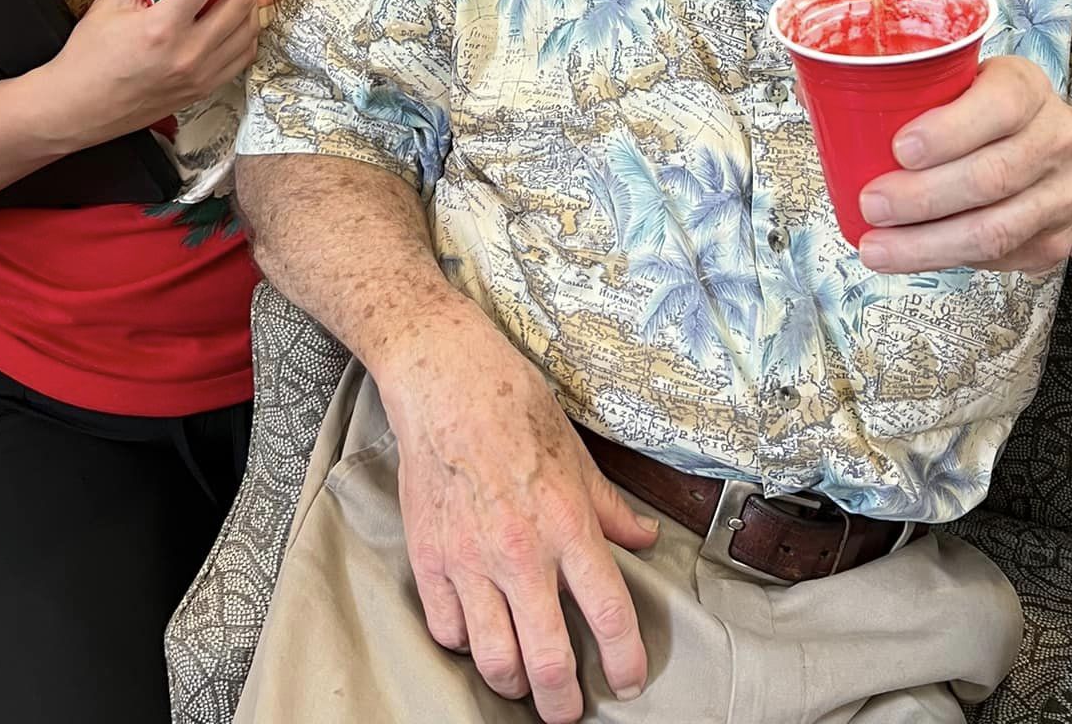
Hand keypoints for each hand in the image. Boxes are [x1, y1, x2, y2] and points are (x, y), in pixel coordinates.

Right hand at [35, 0, 260, 142]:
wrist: (76, 110)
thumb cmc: (87, 59)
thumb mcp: (107, 3)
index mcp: (161, 28)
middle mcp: (187, 53)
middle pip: (241, 0)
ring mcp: (199, 75)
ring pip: (249, 29)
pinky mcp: (203, 90)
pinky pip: (243, 56)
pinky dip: (247, 32)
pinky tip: (237, 17)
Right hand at [380, 303, 658, 721]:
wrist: (447, 380)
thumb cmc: (514, 407)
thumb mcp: (577, 455)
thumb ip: (610, 508)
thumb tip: (643, 539)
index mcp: (567, 523)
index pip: (608, 613)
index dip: (625, 660)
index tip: (628, 680)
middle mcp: (520, 552)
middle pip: (548, 658)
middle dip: (562, 702)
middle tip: (568, 710)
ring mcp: (469, 560)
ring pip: (494, 659)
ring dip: (514, 681)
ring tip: (523, 680)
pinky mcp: (429, 558)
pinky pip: (447, 630)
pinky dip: (464, 644)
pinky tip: (477, 633)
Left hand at [855, 57, 1071, 273]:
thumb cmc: (998, 117)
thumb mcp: (970, 82)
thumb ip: (914, 88)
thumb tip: (822, 97)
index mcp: (1027, 88)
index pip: (999, 105)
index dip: (948, 131)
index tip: (898, 149)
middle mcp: (1054, 139)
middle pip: (990, 176)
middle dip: (922, 197)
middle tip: (871, 204)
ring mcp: (1061, 195)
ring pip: (994, 230)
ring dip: (926, 245)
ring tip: (877, 248)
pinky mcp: (1053, 241)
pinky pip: (997, 258)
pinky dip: (946, 260)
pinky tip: (911, 254)